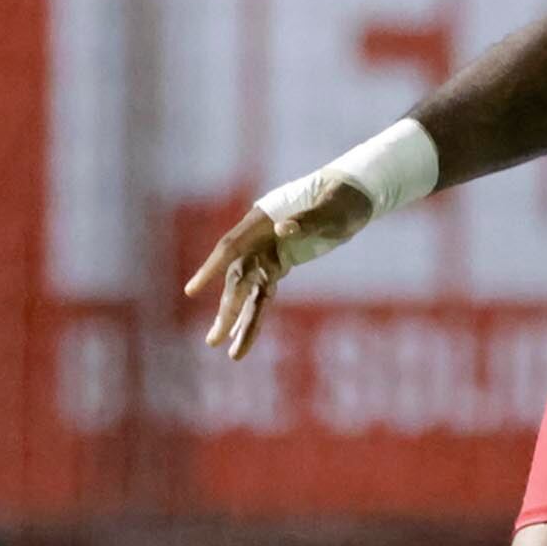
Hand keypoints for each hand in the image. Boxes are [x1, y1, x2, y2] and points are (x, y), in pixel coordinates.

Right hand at [181, 179, 373, 359]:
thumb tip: (282, 229)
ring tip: (226, 351)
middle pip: (237, 277)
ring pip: (248, 291)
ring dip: (238, 320)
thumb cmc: (341, 199)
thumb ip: (307, 220)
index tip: (192, 291)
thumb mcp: (330, 210)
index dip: (210, 268)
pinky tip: (242, 336)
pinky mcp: (279, 263)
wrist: (354, 194)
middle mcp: (258, 238)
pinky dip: (254, 314)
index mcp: (262, 220)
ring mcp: (267, 252)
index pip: (230, 247)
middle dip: (226, 309)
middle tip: (213, 340)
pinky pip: (262, 293)